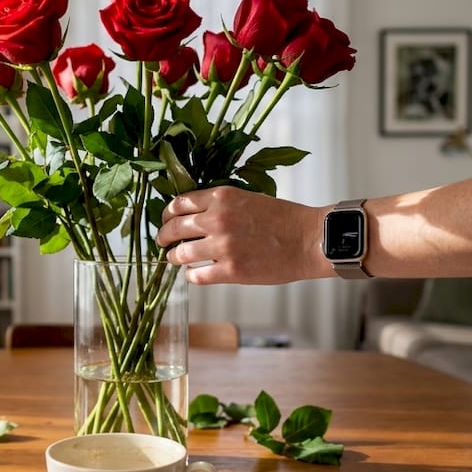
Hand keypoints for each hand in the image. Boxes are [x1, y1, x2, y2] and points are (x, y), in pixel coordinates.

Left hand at [156, 186, 332, 284]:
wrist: (309, 240)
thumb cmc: (284, 219)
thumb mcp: (248, 198)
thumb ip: (221, 205)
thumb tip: (195, 215)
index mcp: (222, 197)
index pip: (179, 203)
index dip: (168, 214)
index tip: (166, 220)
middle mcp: (218, 218)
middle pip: (174, 228)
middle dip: (163, 236)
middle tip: (163, 242)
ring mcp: (222, 246)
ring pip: (181, 253)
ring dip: (174, 257)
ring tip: (176, 259)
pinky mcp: (230, 271)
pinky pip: (196, 275)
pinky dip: (191, 275)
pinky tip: (194, 273)